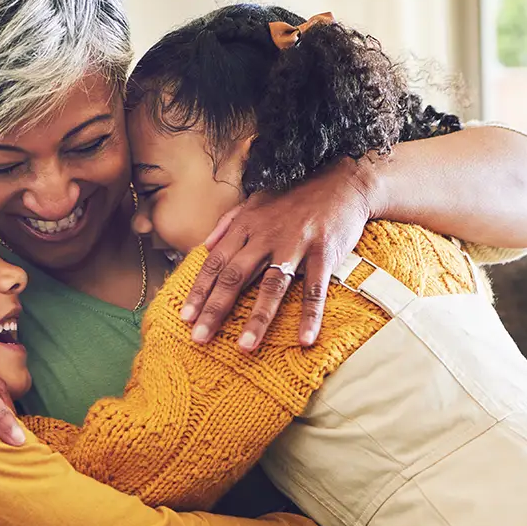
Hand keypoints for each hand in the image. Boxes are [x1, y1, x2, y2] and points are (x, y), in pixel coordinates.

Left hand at [182, 158, 373, 349]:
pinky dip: (310, 315)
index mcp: (246, 226)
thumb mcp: (256, 201)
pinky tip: (305, 339)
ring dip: (257, 318)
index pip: (215, 263)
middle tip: (199, 338)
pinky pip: (315, 289)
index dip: (199, 290)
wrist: (341, 179)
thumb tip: (204, 246)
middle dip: (215, 309)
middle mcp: (265, 236)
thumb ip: (228, 223)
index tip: (185, 317)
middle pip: (234, 277)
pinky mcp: (323, 252)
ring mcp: (295, 245)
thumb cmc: (295, 195)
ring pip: (271, 286)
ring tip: (245, 346)